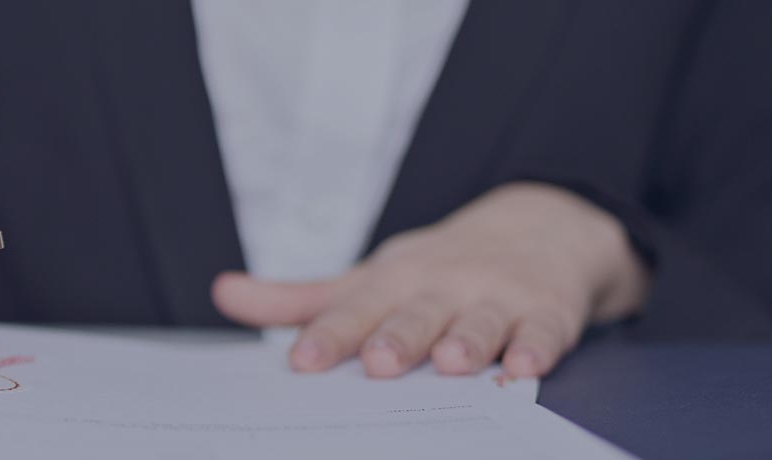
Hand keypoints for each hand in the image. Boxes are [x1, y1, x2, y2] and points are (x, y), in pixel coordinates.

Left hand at [211, 183, 647, 378]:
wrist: (540, 227)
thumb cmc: (436, 270)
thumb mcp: (369, 278)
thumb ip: (300, 299)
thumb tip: (224, 293)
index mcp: (393, 281)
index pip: (354, 311)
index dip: (328, 337)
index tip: (301, 363)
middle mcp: (443, 286)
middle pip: (416, 316)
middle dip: (397, 338)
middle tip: (378, 364)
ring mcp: (498, 298)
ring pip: (480, 324)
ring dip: (467, 342)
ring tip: (451, 362)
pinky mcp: (547, 312)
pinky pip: (544, 333)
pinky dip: (536, 349)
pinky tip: (525, 368)